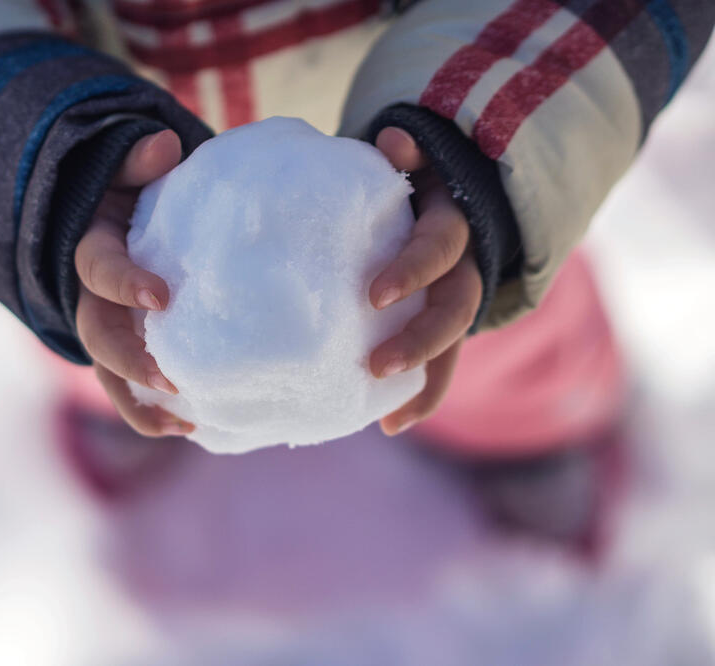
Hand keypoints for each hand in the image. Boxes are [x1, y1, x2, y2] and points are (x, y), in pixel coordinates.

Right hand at [74, 129, 194, 437]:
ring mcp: (104, 329)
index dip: (125, 283)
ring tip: (185, 424)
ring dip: (139, 404)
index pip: (99, 269)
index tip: (163, 296)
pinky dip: (154, 413)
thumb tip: (163, 144)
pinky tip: (195, 425)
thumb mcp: (129, 170)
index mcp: (94, 249)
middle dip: (130, 360)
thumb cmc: (132, 193)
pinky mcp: (123, 352)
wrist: (113, 216)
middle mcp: (90, 298)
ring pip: (107, 376)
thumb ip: (139, 161)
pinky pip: (129, 389)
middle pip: (96, 336)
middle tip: (171, 380)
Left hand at [369, 127, 482, 435]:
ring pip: (454, 345)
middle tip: (374, 366)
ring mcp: (455, 299)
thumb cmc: (405, 180)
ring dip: (423, 380)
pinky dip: (420, 396)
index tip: (374, 296)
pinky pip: (441, 366)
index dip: (413, 270)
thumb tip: (397, 139)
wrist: (445, 190)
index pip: (437, 247)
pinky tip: (390, 424)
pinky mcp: (444, 326)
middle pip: (455, 307)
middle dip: (420, 340)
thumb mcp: (410, 160)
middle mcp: (462, 265)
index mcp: (448, 222)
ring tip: (388, 420)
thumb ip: (404, 155)